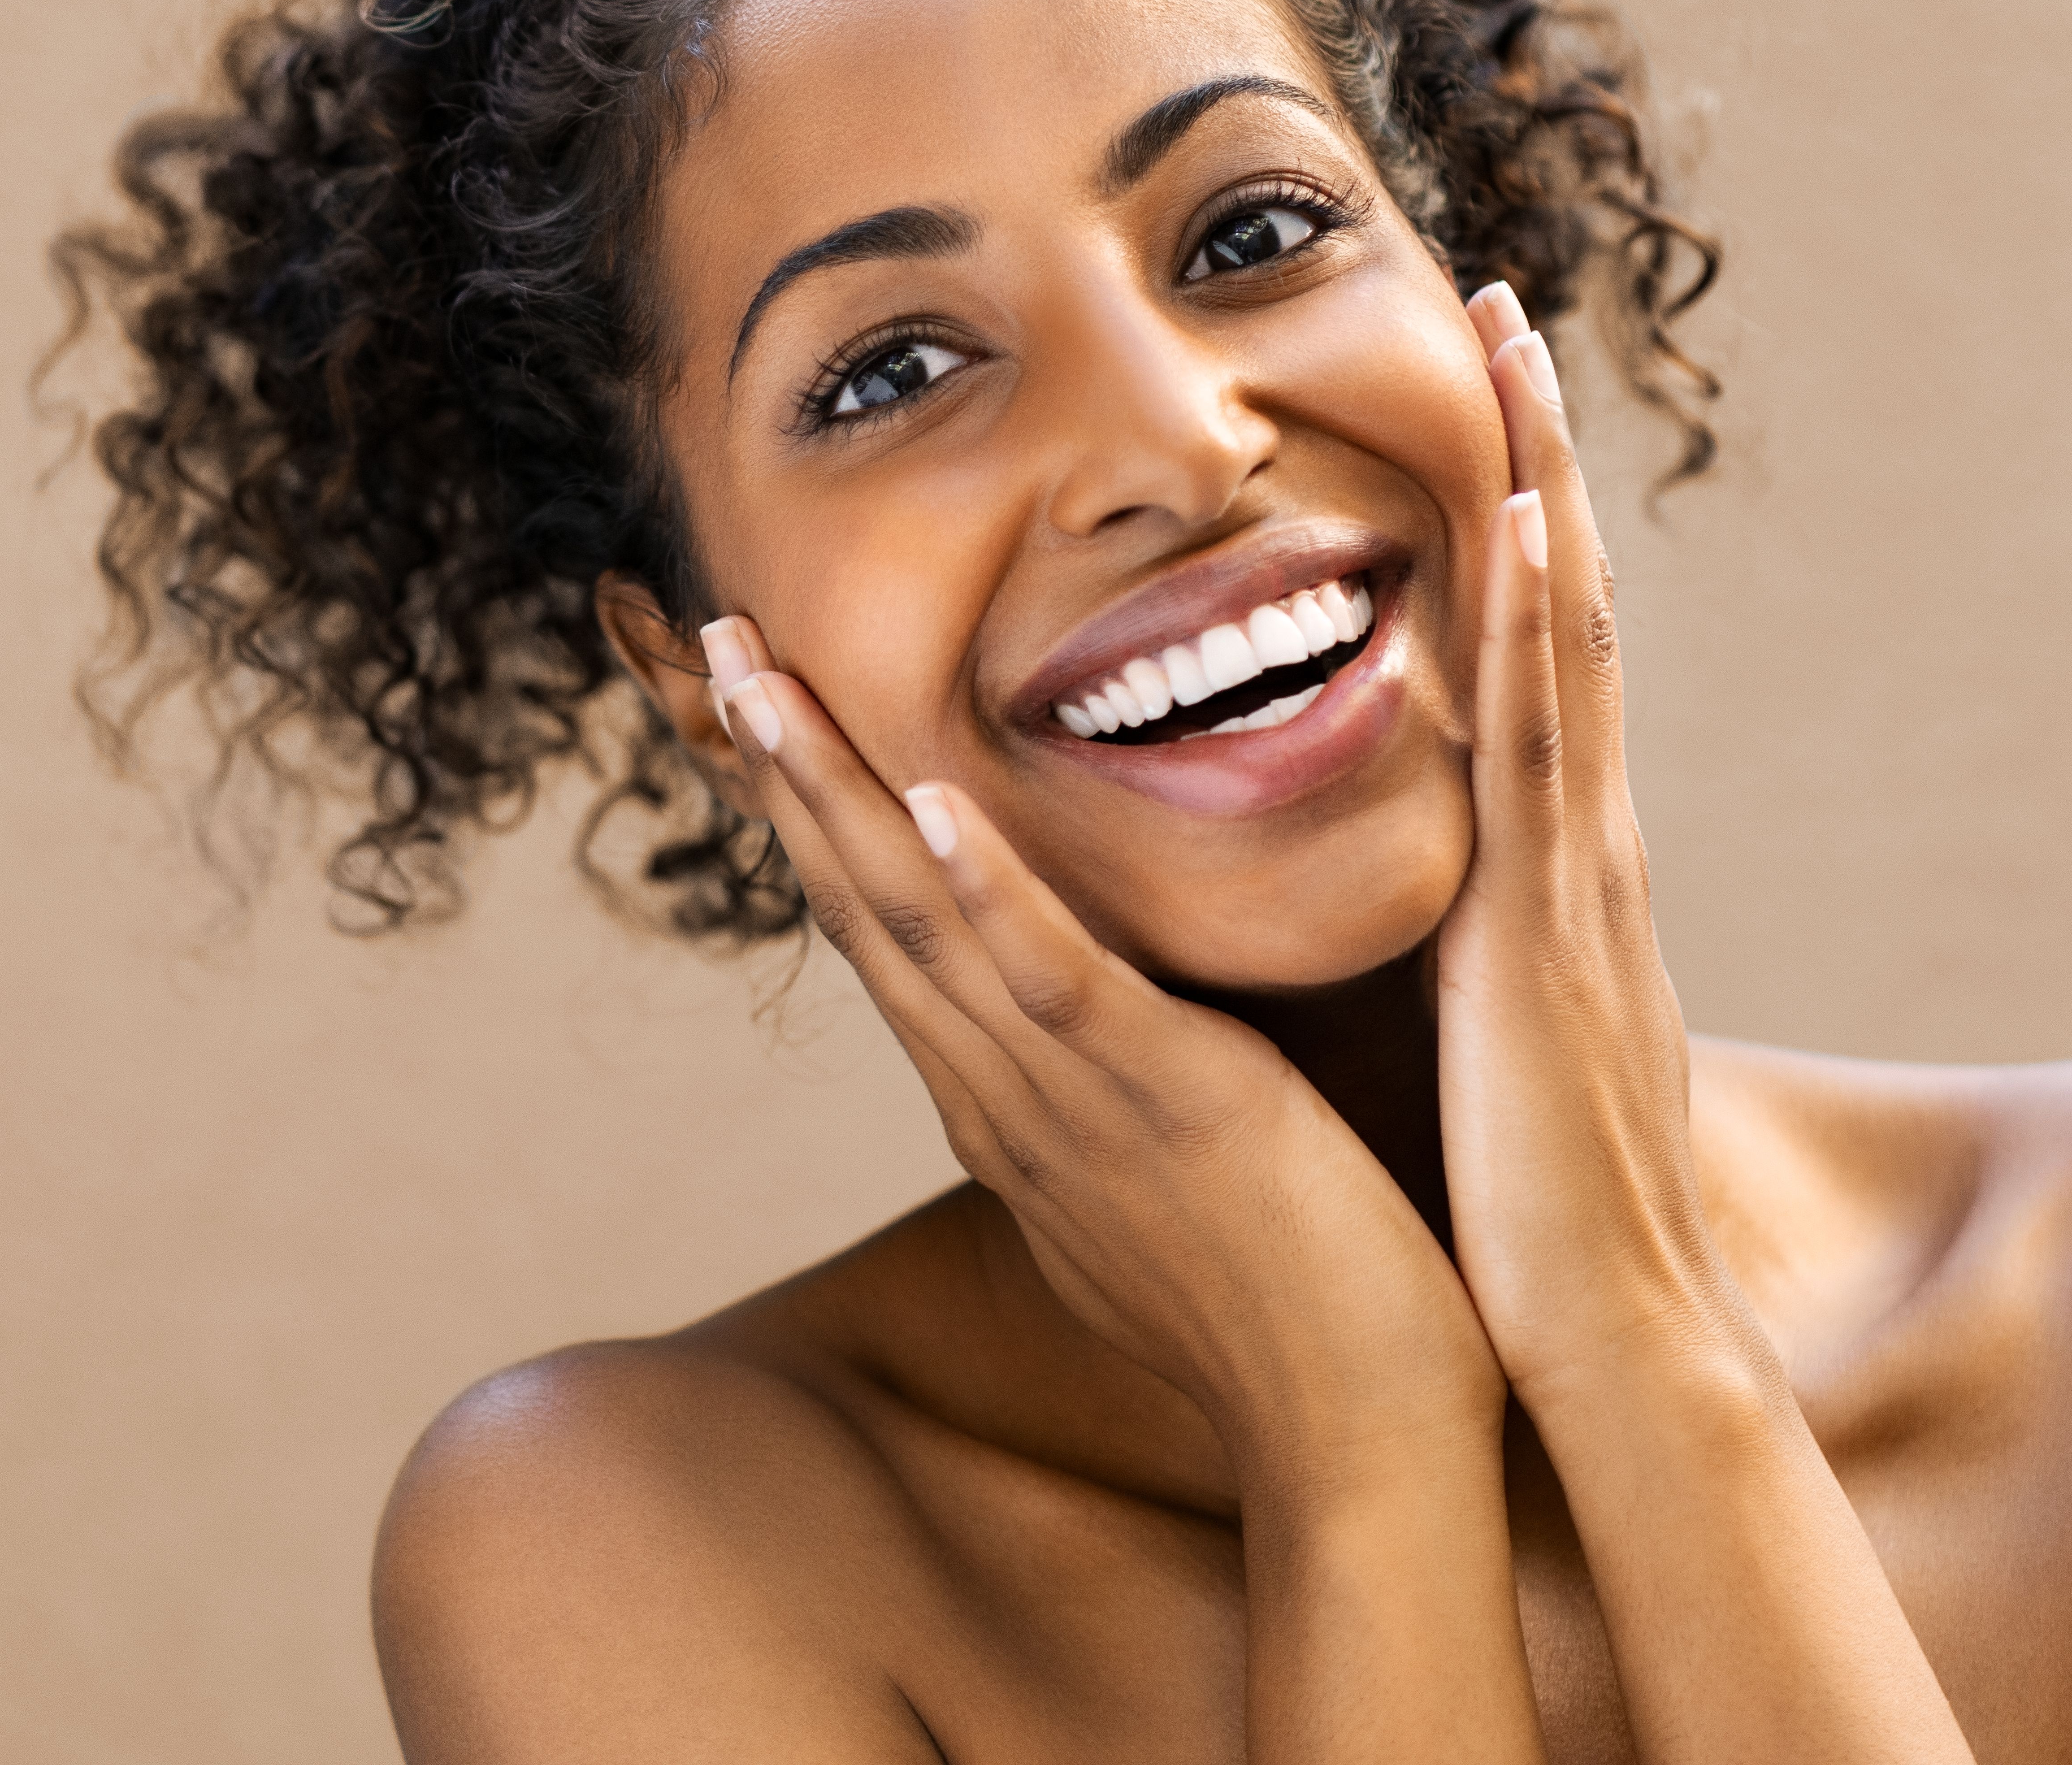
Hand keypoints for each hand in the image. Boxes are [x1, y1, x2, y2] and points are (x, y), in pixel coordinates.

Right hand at [702, 624, 1501, 1486]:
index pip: (880, 928)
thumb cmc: (1281, 1303)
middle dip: (784, 765)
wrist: (1356, 1439)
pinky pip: (1055, 979)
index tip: (760, 699)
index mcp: (1003, 1100)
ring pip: (921, 921)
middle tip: (714, 632)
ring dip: (835, 793)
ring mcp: (1069, 1098)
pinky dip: (983, 889)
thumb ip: (1098, 1087)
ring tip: (767, 679)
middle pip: (862, 901)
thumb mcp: (1151, 1170)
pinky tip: (924, 801)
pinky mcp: (1164, 1101)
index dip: (810, 808)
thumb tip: (1077, 1035)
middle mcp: (1001, 1092)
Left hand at [1433, 287, 1742, 1413]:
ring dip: (1536, 484)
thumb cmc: (1533, 1200)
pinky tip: (1518, 515)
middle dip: (1534, 457)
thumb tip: (1440, 922)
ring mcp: (1575, 871)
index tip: (1483, 410)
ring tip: (1512, 344)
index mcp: (1551, 873)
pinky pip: (1538, 739)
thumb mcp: (1495, 1037)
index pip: (1533, 664)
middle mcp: (1577, 844)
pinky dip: (1533, 621)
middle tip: (1507, 309)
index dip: (1514, 533)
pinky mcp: (1547, 920)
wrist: (1609, 1332)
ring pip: (1556, 637)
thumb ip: (1475, 961)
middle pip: (1555, 609)